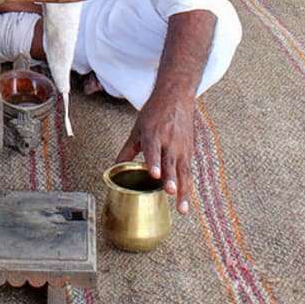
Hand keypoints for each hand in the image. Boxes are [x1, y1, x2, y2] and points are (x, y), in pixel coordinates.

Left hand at [115, 88, 195, 214]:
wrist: (176, 95)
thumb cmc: (155, 113)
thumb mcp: (138, 129)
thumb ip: (128, 150)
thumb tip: (114, 168)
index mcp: (154, 133)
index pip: (154, 150)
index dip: (154, 163)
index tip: (155, 175)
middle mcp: (170, 141)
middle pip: (170, 163)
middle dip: (171, 179)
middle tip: (170, 192)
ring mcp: (182, 147)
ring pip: (183, 171)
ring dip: (183, 190)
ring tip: (182, 207)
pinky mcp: (190, 151)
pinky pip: (188, 171)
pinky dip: (187, 185)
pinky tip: (185, 200)